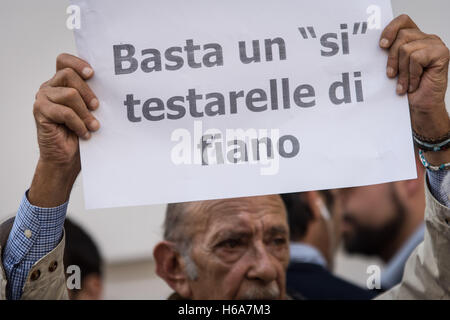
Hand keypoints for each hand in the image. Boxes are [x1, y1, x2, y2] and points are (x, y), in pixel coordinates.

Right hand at [29, 54, 99, 205]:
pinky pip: (65, 112)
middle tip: (97, 108)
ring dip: (85, 113)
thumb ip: (93, 96)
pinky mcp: (40, 111)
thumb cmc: (81, 133)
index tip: (93, 74)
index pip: (64, 60)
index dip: (78, 63)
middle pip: (68, 74)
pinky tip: (83, 133)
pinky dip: (78, 124)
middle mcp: (50, 87)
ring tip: (92, 126)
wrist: (67, 158)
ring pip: (70, 93)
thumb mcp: (91, 111)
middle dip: (88, 92)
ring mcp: (43, 98)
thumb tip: (113, 85)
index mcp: (62, 83)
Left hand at [380, 15, 449, 164]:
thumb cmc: (405, 89)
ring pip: (407, 49)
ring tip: (403, 84)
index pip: (402, 21)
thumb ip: (388, 53)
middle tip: (391, 75)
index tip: (381, 46)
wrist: (419, 108)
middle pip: (401, 36)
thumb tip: (371, 46)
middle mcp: (426, 38)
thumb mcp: (392, 68)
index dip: (390, 29)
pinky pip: (416, 58)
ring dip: (402, 71)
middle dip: (392, 59)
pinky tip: (414, 84)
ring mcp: (435, 45)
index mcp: (414, 38)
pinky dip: (412, 75)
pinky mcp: (442, 53)